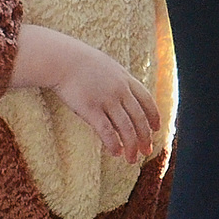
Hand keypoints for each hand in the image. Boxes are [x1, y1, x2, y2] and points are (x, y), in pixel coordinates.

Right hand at [13, 24, 159, 159]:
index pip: (147, 100)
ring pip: (126, 128)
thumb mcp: (107, 66)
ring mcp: (106, 100)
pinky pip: (107, 131)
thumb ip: (118, 79)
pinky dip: (114, 144)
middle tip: (146, 151)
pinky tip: (116, 153)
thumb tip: (124, 92)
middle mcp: (120, 91)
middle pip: (139, 118)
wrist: (61, 59)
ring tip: (131, 159)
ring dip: (131, 146)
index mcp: (125, 79)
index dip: (154, 116)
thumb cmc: (79, 61)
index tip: (156, 129)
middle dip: (145, 137)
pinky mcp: (91, 109)